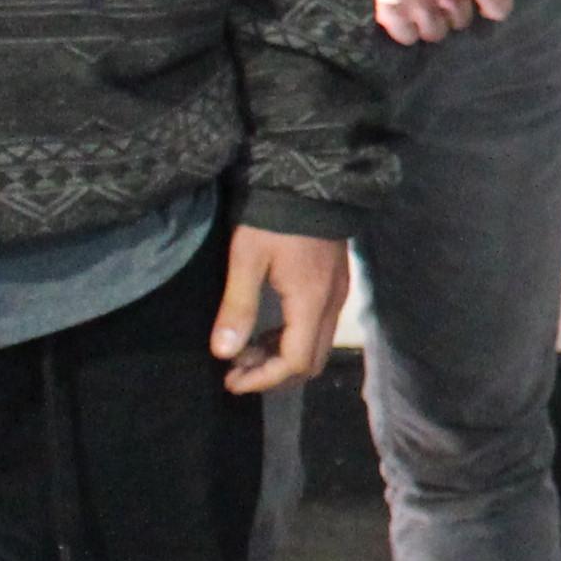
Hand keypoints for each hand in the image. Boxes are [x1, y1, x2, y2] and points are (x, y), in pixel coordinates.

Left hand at [211, 227, 351, 395]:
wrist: (310, 179)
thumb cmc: (273, 219)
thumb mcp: (247, 259)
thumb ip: (238, 307)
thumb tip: (223, 354)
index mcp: (311, 302)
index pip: (295, 362)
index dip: (264, 380)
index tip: (231, 381)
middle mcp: (332, 305)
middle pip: (312, 362)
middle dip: (273, 374)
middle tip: (236, 369)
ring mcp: (338, 294)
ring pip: (317, 347)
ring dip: (282, 358)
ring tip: (246, 351)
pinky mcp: (337, 284)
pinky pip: (319, 328)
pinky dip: (293, 340)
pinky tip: (267, 330)